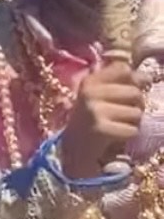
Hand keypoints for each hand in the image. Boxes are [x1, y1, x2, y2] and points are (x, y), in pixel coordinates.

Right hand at [60, 59, 144, 178]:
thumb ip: (120, 82)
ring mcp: (94, 111)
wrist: (72, 149)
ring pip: (136, 113)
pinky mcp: (101, 129)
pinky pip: (132, 130)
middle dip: (136, 105)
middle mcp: (90, 92)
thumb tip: (147, 77)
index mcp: (90, 81)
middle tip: (121, 115)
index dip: (134, 81)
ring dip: (132, 123)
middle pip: (135, 92)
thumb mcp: (99, 96)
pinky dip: (127, 136)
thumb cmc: (92, 120)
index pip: (123, 70)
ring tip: (116, 126)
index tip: (126, 93)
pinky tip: (114, 137)